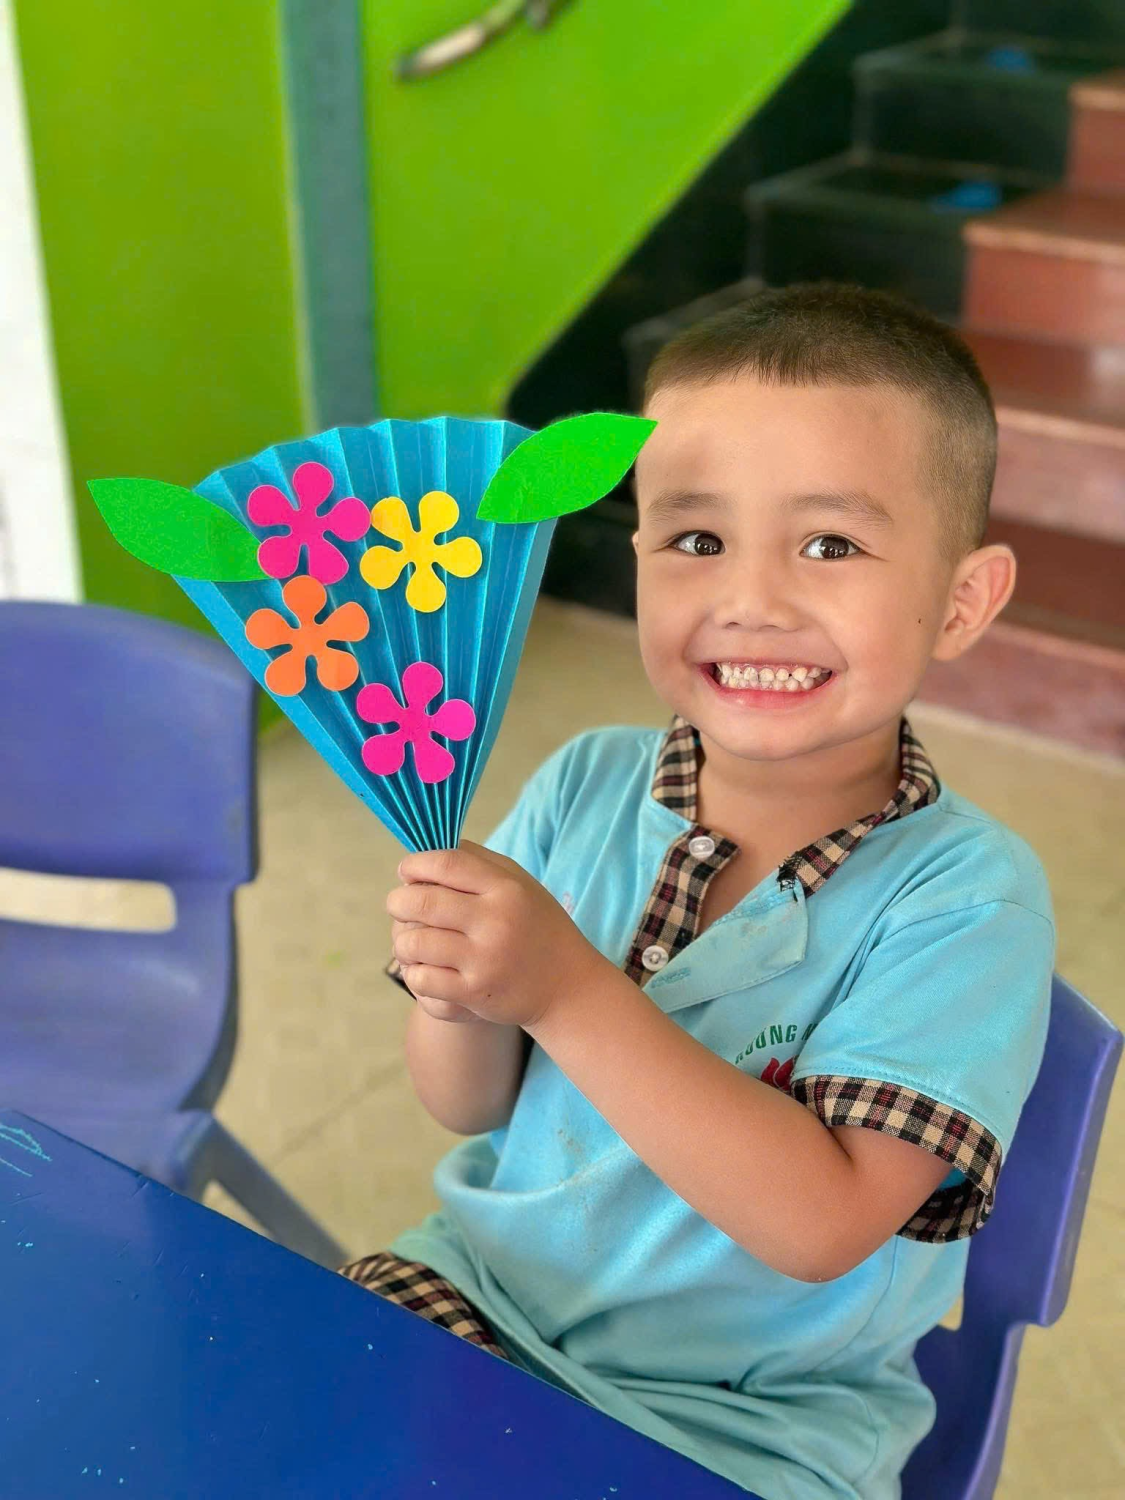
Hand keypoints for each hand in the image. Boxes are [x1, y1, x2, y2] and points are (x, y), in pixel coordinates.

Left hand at [387, 841, 605, 1029]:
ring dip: (402, 941)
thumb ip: (479, 862)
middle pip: (422, 902)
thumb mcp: (521, 884)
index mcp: (505, 889)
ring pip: (414, 943)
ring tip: (410, 941)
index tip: (406, 871)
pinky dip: (414, 973)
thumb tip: (429, 849)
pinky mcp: (474, 992)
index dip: (415, 864)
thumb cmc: (537, 927)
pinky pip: (421, 979)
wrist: (567, 986)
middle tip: (397, 905)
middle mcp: (495, 921)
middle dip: (397, 901)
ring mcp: (484, 959)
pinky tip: (424, 968)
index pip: (446, 863)